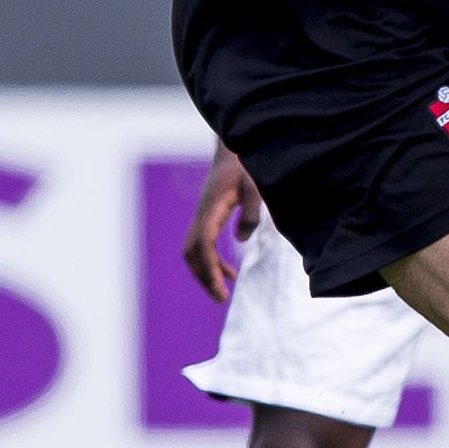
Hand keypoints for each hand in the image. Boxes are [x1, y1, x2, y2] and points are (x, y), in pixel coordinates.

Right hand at [181, 143, 260, 304]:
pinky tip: (230, 273)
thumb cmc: (247, 165)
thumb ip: (251, 212)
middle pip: (192, 253)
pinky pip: (202, 246)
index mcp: (212, 209)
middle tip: (221, 298)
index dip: (210, 268)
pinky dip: (212, 262)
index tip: (222, 288)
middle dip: (204, 277)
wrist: (234, 149)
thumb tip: (241, 241)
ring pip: (194, 252)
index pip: (203, 245)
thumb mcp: (256, 186)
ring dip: (206, 272)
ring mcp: (202, 216)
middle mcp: (201, 215)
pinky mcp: (207, 218)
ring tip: (225, 291)